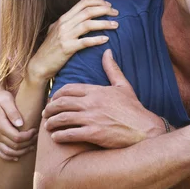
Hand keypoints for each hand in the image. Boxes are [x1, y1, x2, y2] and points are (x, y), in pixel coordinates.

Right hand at [0, 88, 36, 160]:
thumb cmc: (1, 98)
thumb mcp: (7, 101)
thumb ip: (13, 113)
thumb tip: (20, 124)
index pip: (17, 137)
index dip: (28, 136)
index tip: (35, 130)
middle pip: (14, 146)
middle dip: (28, 143)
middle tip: (36, 137)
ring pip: (8, 152)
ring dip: (21, 152)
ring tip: (32, 146)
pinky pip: (0, 153)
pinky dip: (9, 157)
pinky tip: (18, 157)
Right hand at [28, 0, 118, 82]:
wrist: (39, 65)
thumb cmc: (50, 49)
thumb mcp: (56, 31)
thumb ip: (68, 22)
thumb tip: (83, 16)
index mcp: (63, 18)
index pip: (82, 3)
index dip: (98, 2)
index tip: (109, 5)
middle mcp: (64, 24)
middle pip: (88, 11)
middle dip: (104, 10)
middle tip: (117, 13)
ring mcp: (65, 36)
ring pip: (88, 24)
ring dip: (104, 23)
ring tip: (116, 25)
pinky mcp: (67, 48)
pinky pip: (85, 41)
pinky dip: (97, 39)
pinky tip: (106, 39)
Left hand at [43, 49, 164, 147]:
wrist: (144, 128)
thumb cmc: (133, 108)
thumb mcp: (123, 85)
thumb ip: (112, 69)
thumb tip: (107, 51)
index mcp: (96, 90)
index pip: (69, 88)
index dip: (57, 94)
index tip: (53, 99)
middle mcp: (92, 103)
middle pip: (62, 103)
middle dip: (50, 108)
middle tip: (45, 113)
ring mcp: (92, 118)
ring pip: (62, 118)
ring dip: (51, 122)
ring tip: (47, 126)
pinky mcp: (93, 134)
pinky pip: (70, 134)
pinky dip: (59, 136)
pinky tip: (56, 137)